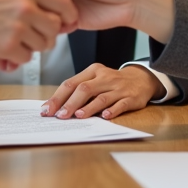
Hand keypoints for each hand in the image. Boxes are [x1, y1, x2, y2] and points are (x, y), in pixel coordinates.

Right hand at [0, 0, 76, 63]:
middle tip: (38, 33)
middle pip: (55, 26)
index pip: (62, 2)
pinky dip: (19, 56)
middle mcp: (26, 6)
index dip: (67, 13)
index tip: (65, 19)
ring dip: (34, 45)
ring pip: (43, 44)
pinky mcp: (8, 47)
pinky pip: (27, 57)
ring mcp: (18, 28)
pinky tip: (8, 49)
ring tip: (20, 41)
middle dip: (49, 32)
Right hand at [40, 0, 173, 41]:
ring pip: (48, 15)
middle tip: (38, 11)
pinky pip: (59, 27)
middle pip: (42, 1)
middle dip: (38, 6)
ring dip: (46, 19)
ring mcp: (68, 8)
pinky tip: (59, 29)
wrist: (132, 4)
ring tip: (48, 21)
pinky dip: (56, 30)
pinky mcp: (74, 23)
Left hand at [41, 63, 163, 119]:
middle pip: (84, 89)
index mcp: (93, 71)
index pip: (71, 83)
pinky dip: (112, 110)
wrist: (140, 79)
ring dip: (88, 108)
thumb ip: (79, 90)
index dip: (58, 97)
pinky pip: (120, 104)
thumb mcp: (96, 80)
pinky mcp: (131, 98)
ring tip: (78, 116)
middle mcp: (105, 77)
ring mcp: (118, 87)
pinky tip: (105, 117)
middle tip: (60, 116)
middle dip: (70, 103)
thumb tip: (57, 107)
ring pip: (101, 97)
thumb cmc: (111, 83)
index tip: (47, 109)